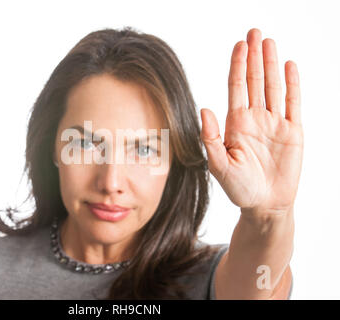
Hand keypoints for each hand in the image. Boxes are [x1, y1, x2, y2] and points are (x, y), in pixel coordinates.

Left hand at [200, 28, 303, 216]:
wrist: (265, 204)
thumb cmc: (239, 188)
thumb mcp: (219, 165)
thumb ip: (210, 137)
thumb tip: (204, 108)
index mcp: (236, 123)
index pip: (236, 87)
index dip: (237, 65)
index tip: (238, 45)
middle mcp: (255, 118)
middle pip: (254, 81)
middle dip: (253, 56)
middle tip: (253, 32)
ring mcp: (275, 123)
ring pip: (273, 87)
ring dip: (271, 64)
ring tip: (268, 42)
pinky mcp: (293, 131)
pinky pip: (293, 103)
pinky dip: (291, 84)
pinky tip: (288, 66)